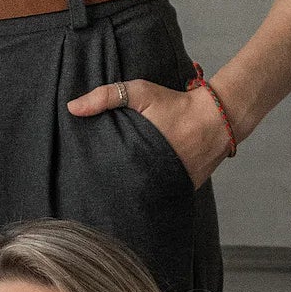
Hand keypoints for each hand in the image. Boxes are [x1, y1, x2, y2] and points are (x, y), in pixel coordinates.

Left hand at [64, 73, 228, 188]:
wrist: (218, 117)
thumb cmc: (176, 103)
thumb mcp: (141, 92)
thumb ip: (106, 96)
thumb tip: (72, 107)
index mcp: (140, 156)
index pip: (111, 177)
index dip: (98, 180)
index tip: (84, 180)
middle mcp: (155, 175)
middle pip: (126, 191)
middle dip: (113, 191)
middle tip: (96, 192)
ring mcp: (172, 185)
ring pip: (145, 196)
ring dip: (134, 194)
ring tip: (115, 199)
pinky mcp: (185, 188)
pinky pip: (164, 194)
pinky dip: (155, 192)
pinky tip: (142, 192)